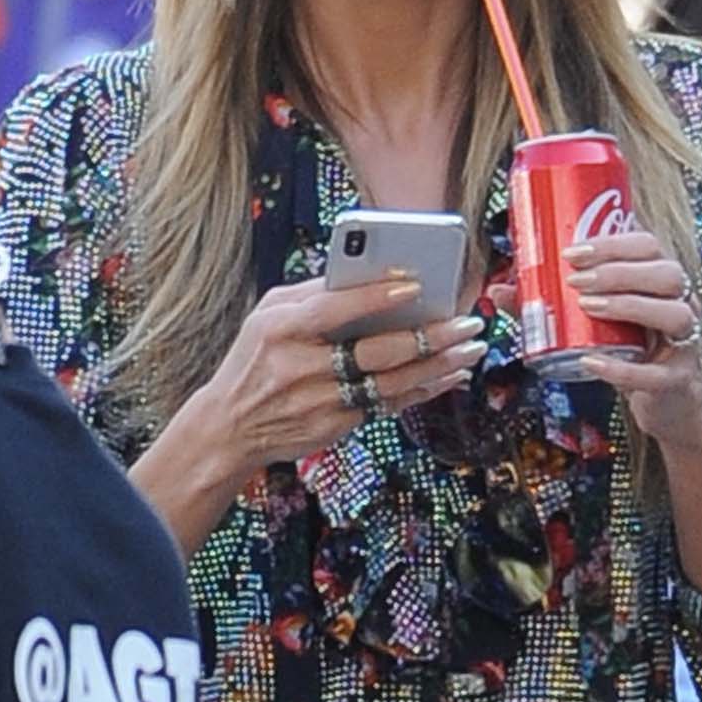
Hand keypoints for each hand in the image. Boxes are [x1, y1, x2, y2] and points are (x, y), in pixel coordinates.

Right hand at [199, 272, 488, 479]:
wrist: (230, 426)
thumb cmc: (254, 360)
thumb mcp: (267, 316)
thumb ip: (313, 294)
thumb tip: (370, 274)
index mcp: (280, 328)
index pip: (332, 309)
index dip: (375, 297)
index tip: (416, 285)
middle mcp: (300, 366)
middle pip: (374, 351)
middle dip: (427, 336)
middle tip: (466, 322)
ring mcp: (320, 402)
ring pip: (390, 383)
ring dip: (437, 366)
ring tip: (470, 348)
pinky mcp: (335, 427)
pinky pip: (387, 405)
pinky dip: (422, 390)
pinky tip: (449, 376)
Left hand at [550, 228, 701, 448]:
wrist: (666, 405)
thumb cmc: (631, 353)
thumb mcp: (595, 325)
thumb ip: (550, 305)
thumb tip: (500, 290)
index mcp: (661, 282)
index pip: (648, 246)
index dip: (612, 243)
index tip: (572, 253)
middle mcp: (682, 305)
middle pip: (665, 273)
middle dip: (617, 272)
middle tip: (574, 281)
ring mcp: (684, 343)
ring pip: (673, 313)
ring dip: (627, 305)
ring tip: (587, 307)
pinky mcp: (677, 381)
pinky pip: (655, 373)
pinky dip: (621, 368)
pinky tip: (591, 361)